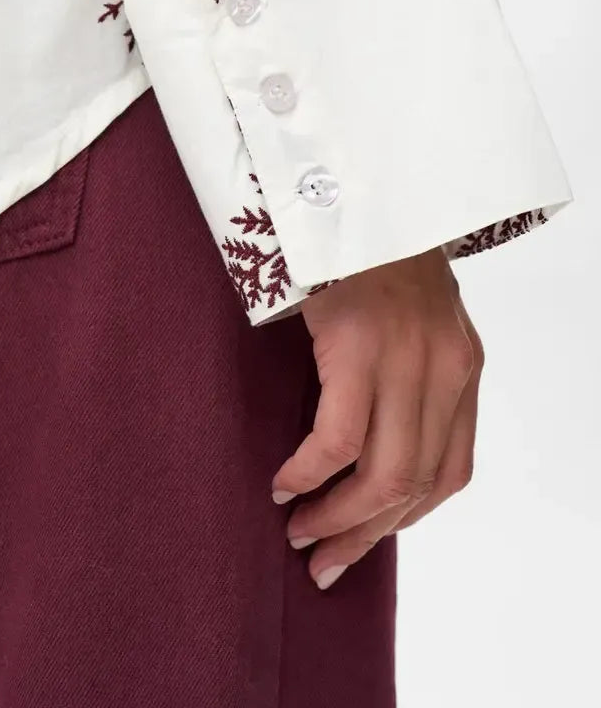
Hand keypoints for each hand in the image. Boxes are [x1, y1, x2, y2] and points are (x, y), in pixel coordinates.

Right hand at [271, 247, 483, 589]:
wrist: (354, 188)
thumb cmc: (373, 252)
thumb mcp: (414, 317)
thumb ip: (410, 374)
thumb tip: (369, 445)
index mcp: (462, 366)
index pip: (450, 470)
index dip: (404, 517)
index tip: (363, 540)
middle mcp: (446, 369)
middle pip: (416, 483)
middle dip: (366, 534)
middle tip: (324, 560)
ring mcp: (406, 358)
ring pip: (383, 475)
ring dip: (338, 516)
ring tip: (300, 530)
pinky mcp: (360, 345)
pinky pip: (339, 438)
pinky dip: (310, 472)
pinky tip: (285, 481)